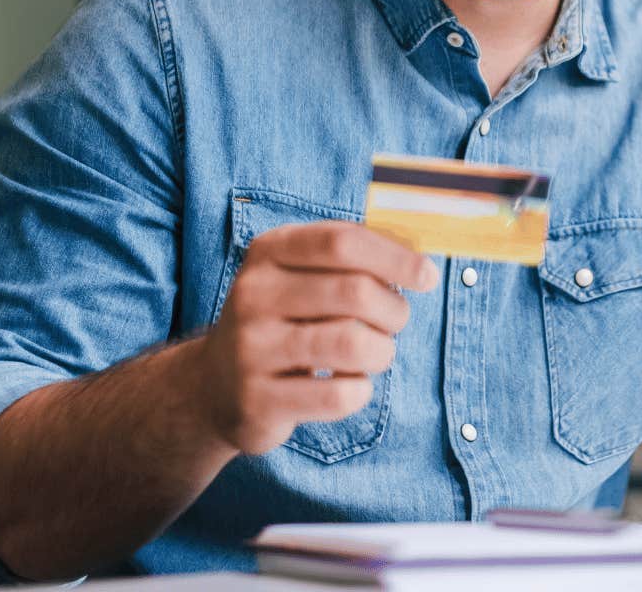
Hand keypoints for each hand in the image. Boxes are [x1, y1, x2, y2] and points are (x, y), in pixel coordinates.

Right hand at [188, 221, 438, 454]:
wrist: (214, 385)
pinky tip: (349, 385)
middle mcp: (253, 294)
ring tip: (375, 354)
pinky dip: (360, 391)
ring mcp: (250, 349)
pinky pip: (338, 394)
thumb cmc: (284, 320)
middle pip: (355, 292)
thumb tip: (419, 267)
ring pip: (352, 344)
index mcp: (269, 252)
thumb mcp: (301, 275)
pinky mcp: (258, 401)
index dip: (395, 257)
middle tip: (394, 323)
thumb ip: (353, 261)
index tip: (427, 276)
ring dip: (382, 352)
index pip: (342, 242)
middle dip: (394, 310)